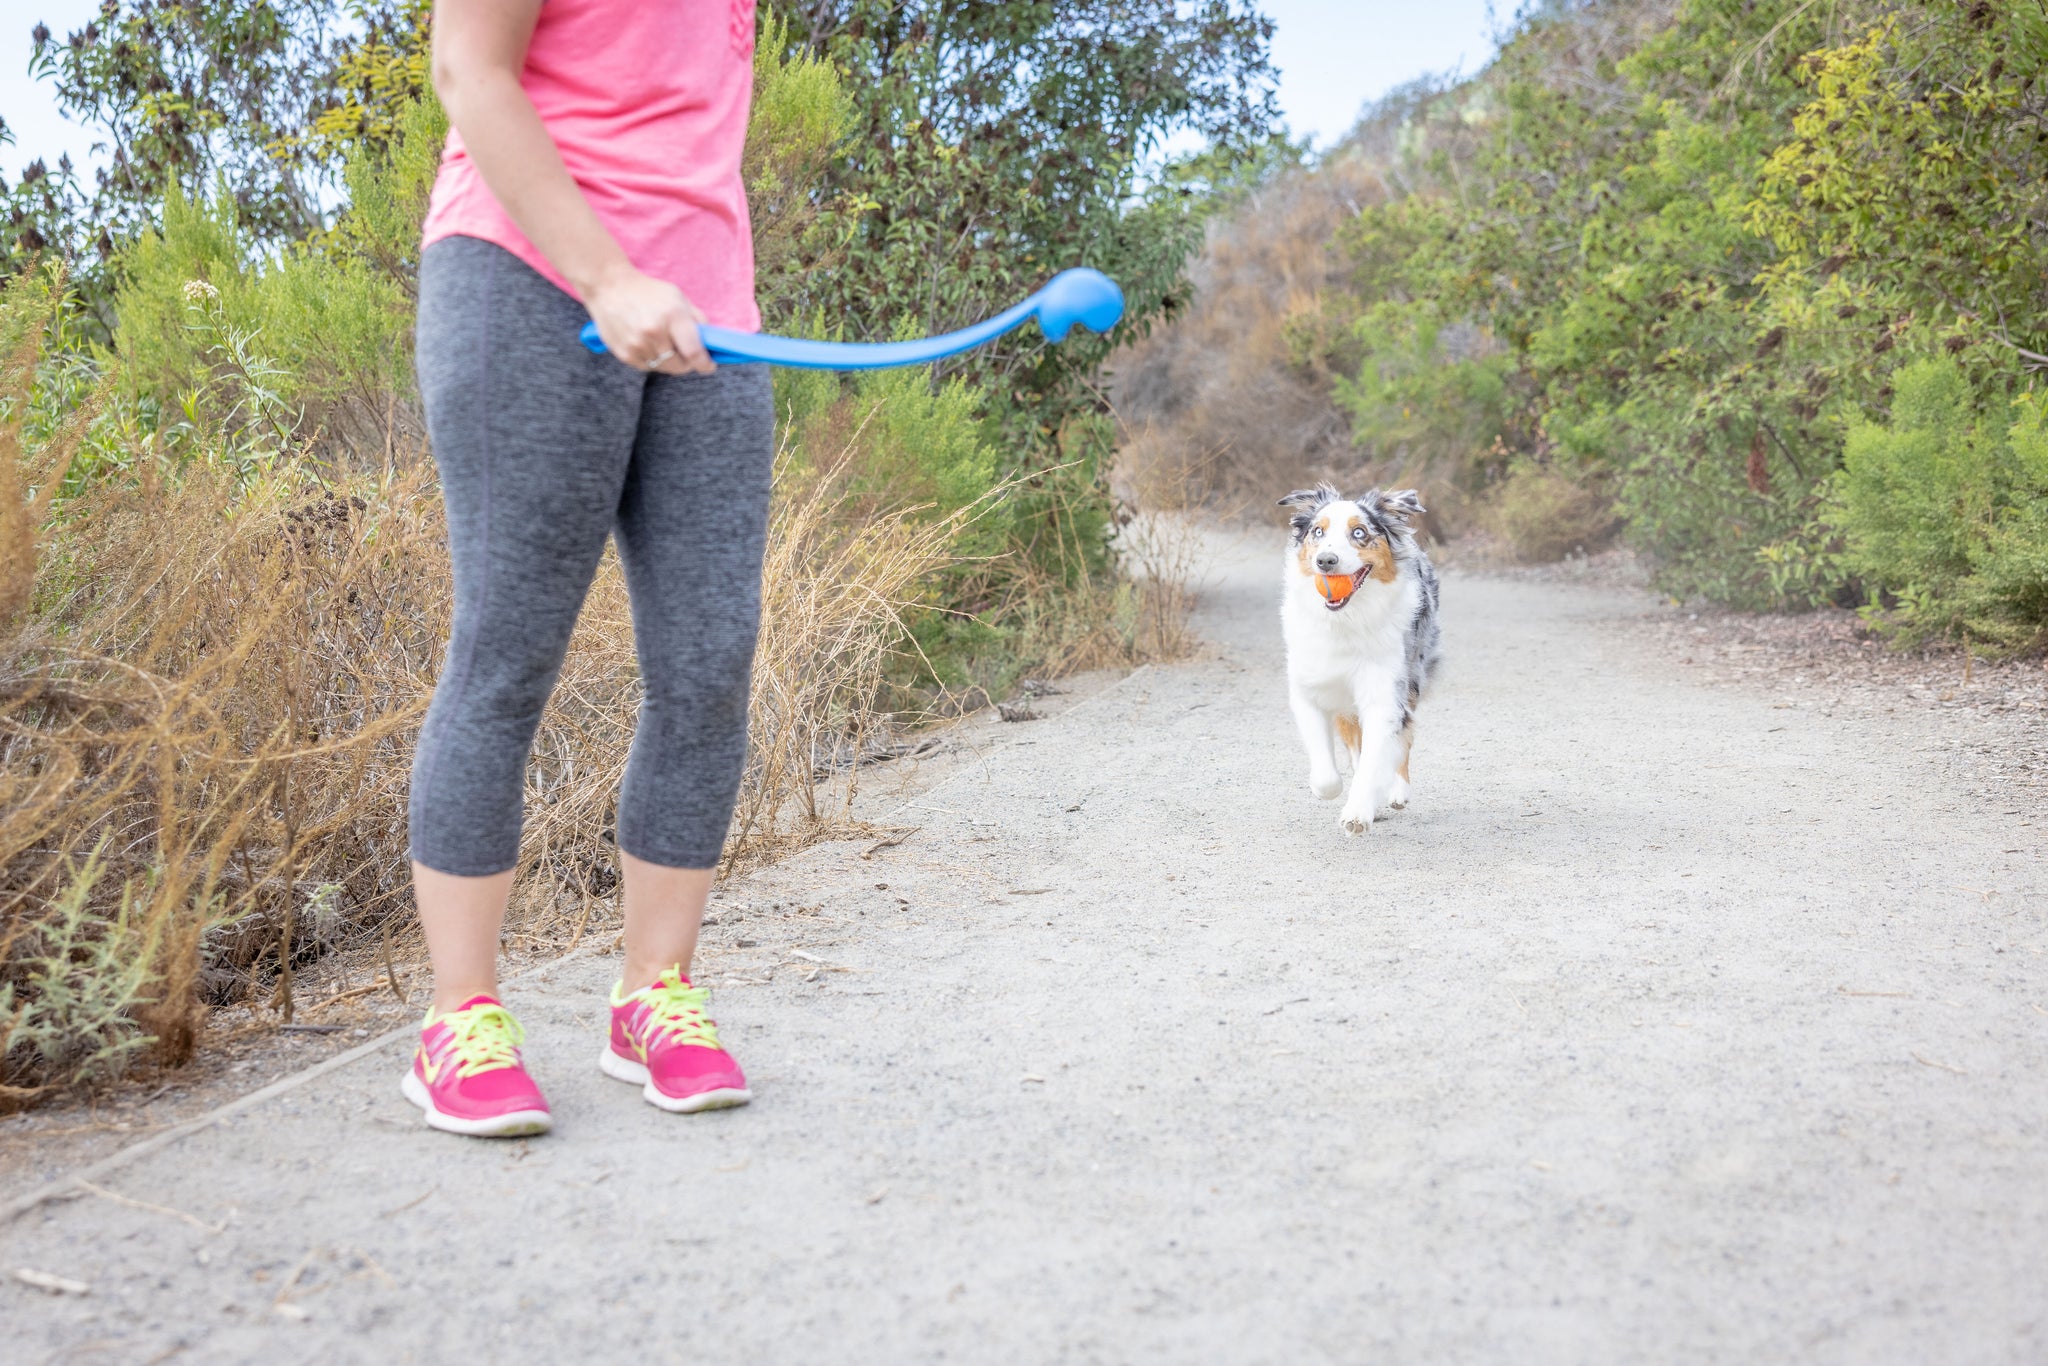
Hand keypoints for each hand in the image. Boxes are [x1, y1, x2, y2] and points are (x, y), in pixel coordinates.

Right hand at [585, 267, 714, 374]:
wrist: (609, 287)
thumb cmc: (648, 292)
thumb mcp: (678, 298)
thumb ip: (697, 321)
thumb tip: (711, 344)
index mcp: (673, 316)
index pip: (694, 352)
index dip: (705, 364)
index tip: (709, 365)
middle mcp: (654, 332)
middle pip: (680, 366)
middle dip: (687, 362)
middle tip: (686, 353)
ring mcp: (637, 345)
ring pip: (664, 368)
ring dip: (668, 361)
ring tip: (662, 342)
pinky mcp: (625, 354)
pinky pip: (647, 367)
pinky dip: (652, 360)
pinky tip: (647, 343)